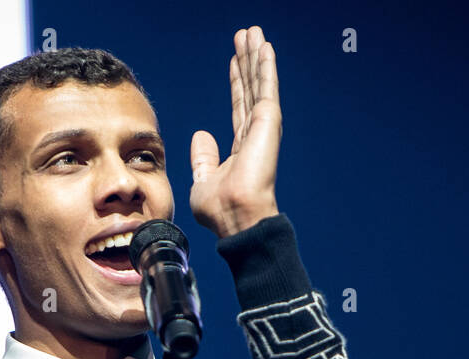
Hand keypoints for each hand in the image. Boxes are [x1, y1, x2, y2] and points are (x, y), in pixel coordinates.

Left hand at [190, 26, 280, 238]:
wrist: (235, 216)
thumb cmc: (219, 209)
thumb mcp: (203, 180)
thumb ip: (204, 159)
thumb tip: (202, 137)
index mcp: (241, 148)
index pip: (238, 106)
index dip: (236, 82)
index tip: (234, 62)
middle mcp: (254, 134)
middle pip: (250, 89)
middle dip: (247, 62)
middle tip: (247, 36)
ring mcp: (262, 127)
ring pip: (258, 83)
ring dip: (257, 57)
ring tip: (254, 33)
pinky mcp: (267, 122)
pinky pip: (266, 87)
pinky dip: (266, 66)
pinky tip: (265, 47)